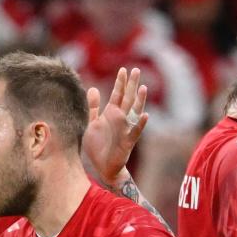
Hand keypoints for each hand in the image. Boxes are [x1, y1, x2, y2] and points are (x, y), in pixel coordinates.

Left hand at [83, 66, 147, 184]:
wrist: (102, 166)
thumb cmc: (98, 146)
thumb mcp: (91, 123)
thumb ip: (93, 107)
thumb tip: (93, 88)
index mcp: (111, 113)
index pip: (117, 94)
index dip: (120, 82)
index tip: (123, 69)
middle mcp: (120, 119)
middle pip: (128, 98)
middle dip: (131, 85)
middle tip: (137, 70)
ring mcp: (125, 129)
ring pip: (134, 112)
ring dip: (139, 100)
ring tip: (143, 88)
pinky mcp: (128, 142)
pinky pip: (135, 131)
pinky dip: (140, 124)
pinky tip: (145, 115)